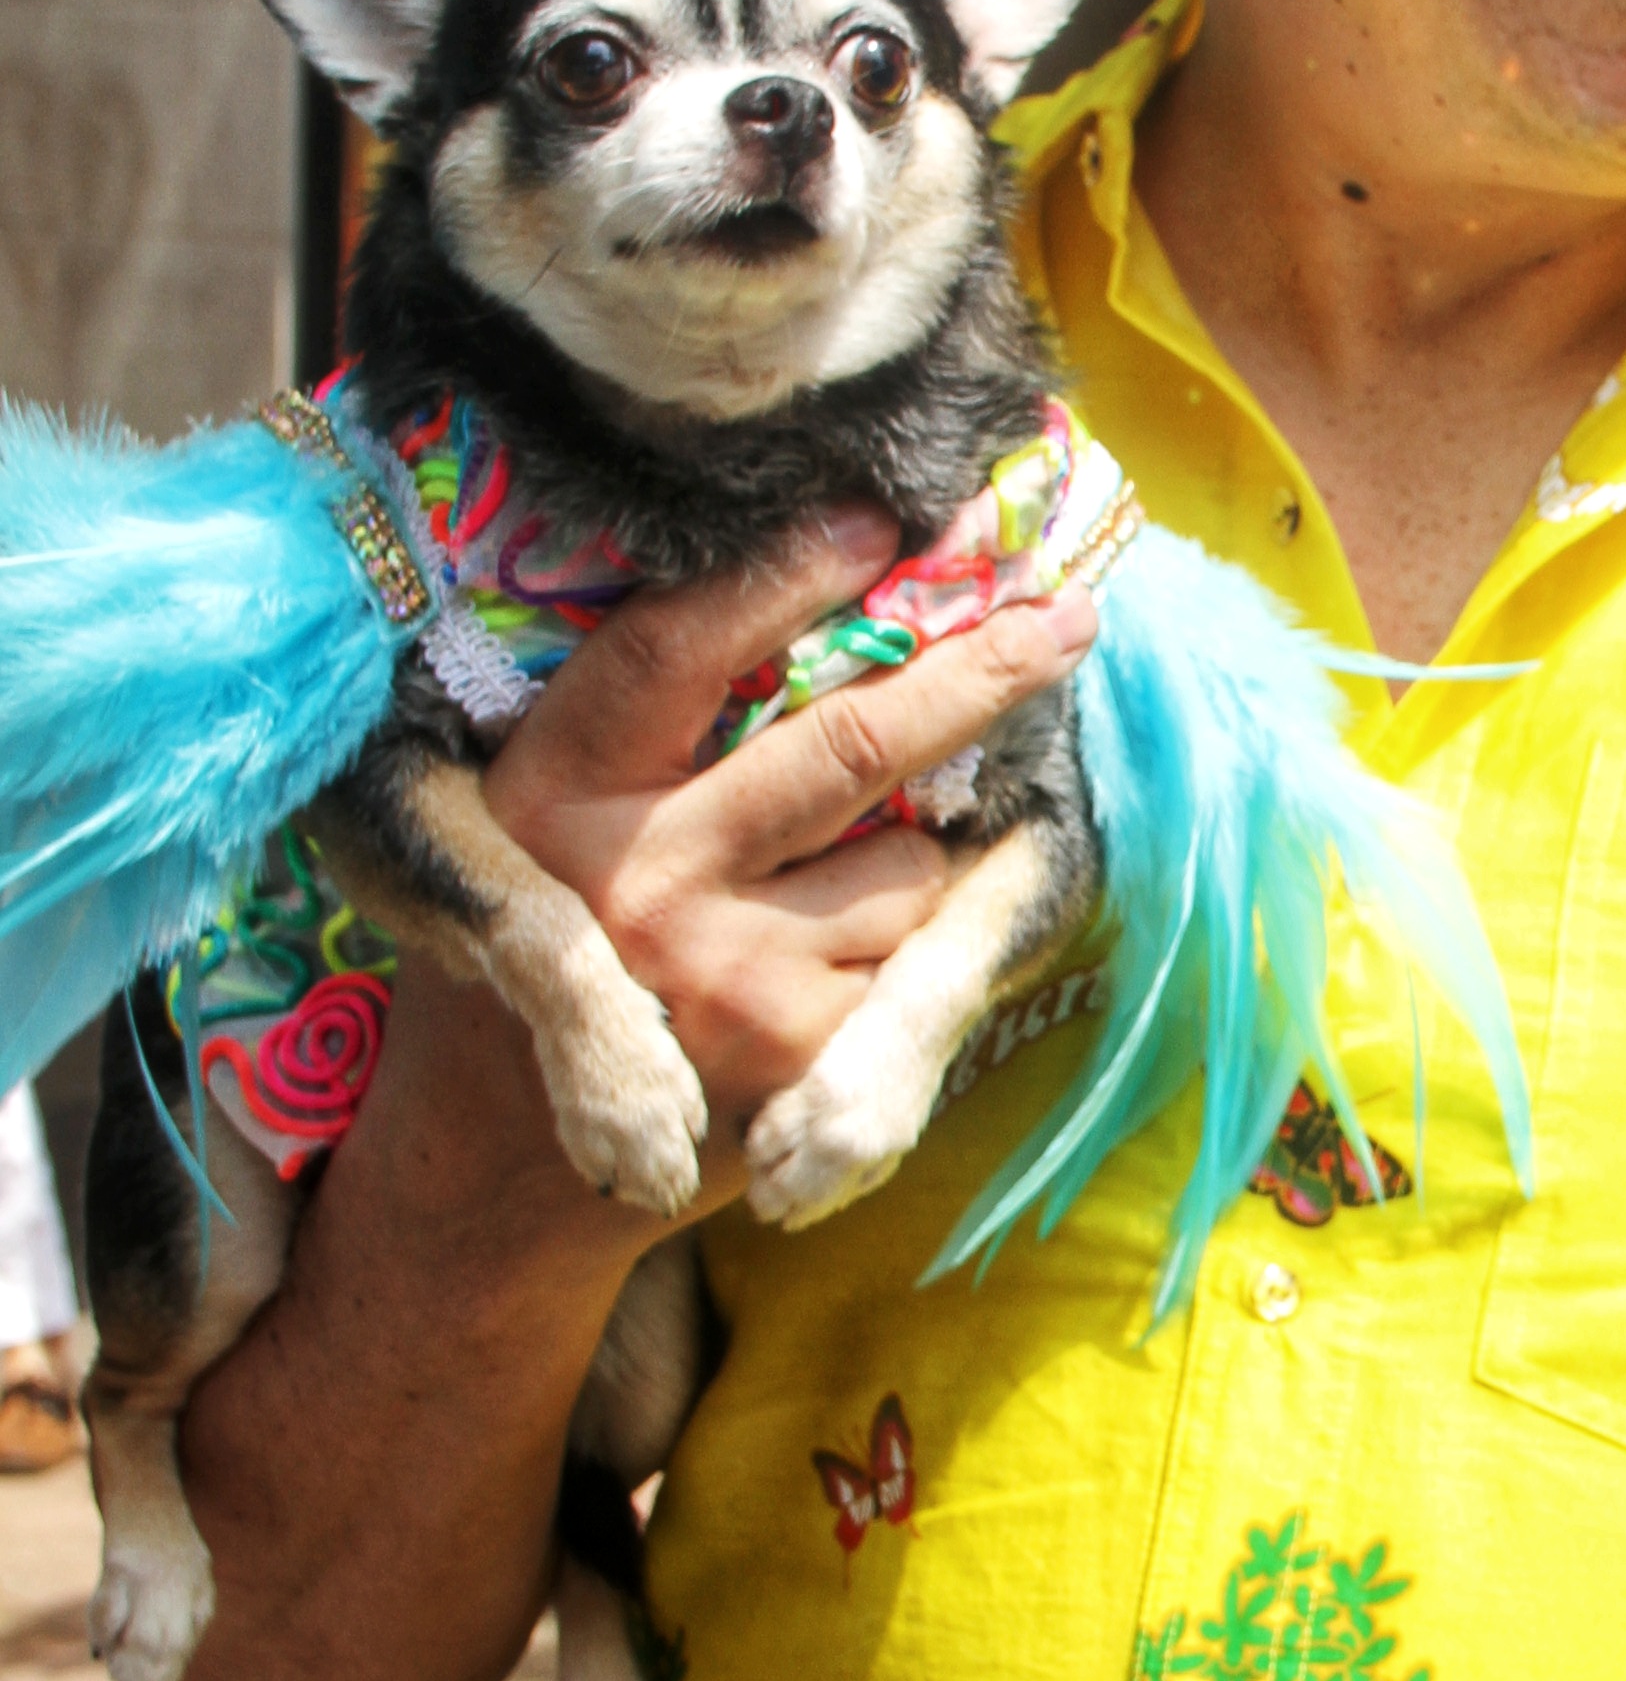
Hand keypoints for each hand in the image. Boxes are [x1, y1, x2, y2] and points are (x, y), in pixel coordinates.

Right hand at [471, 508, 1097, 1218]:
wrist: (501, 1165)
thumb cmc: (562, 940)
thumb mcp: (550, 813)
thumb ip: (658, 723)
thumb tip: (844, 582)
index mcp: (558, 789)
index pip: (681, 648)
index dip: (786, 572)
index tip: (883, 515)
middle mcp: (639, 879)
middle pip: (851, 742)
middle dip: (982, 671)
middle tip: (1070, 616)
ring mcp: (727, 977)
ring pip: (909, 861)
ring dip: (911, 859)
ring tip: (830, 893)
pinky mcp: (802, 1059)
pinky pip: (924, 957)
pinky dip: (916, 947)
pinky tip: (850, 967)